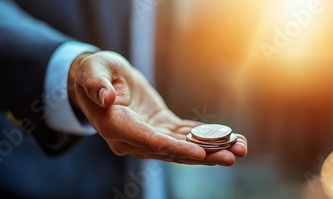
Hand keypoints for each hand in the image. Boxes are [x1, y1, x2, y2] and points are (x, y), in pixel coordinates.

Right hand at [68, 51, 246, 165]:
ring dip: (211, 149)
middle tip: (233, 156)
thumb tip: (106, 96)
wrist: (99, 80)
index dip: (174, 148)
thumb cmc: (93, 72)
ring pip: (181, 147)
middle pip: (171, 150)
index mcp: (115, 126)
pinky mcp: (158, 128)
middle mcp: (132, 139)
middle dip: (203, 155)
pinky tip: (229, 137)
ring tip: (240, 148)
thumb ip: (96, 83)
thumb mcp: (92, 70)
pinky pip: (184, 135)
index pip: (149, 141)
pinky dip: (205, 137)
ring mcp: (146, 136)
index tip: (200, 153)